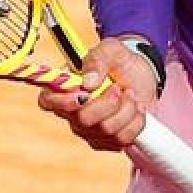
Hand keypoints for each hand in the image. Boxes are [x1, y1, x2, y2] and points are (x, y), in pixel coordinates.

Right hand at [35, 37, 159, 151]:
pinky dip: (136, 121)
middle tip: (117, 87)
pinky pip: (123, 139)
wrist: (145, 76)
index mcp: (65, 88)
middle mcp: (73, 113)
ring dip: (126, 109)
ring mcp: (90, 131)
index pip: (48, 102)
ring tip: (130, 94)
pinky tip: (136, 109)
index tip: (84, 93)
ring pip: (107, 130)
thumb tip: (88, 83)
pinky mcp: (109, 142)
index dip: (63, 102)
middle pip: (83, 120)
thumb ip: (97, 60)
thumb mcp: (111, 50)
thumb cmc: (120, 62)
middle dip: (108, 103)